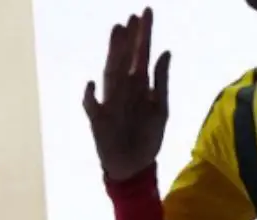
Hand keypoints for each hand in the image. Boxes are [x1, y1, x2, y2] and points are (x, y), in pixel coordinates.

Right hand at [83, 8, 169, 182]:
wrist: (136, 167)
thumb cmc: (147, 137)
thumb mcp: (161, 109)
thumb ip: (161, 81)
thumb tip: (166, 51)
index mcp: (139, 85)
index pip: (141, 54)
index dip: (143, 34)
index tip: (145, 12)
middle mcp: (123, 88)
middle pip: (125, 59)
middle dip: (127, 39)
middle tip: (130, 19)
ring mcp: (110, 102)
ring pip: (110, 74)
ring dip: (113, 54)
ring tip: (116, 34)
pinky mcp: (99, 120)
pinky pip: (92, 106)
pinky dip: (90, 96)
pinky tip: (91, 84)